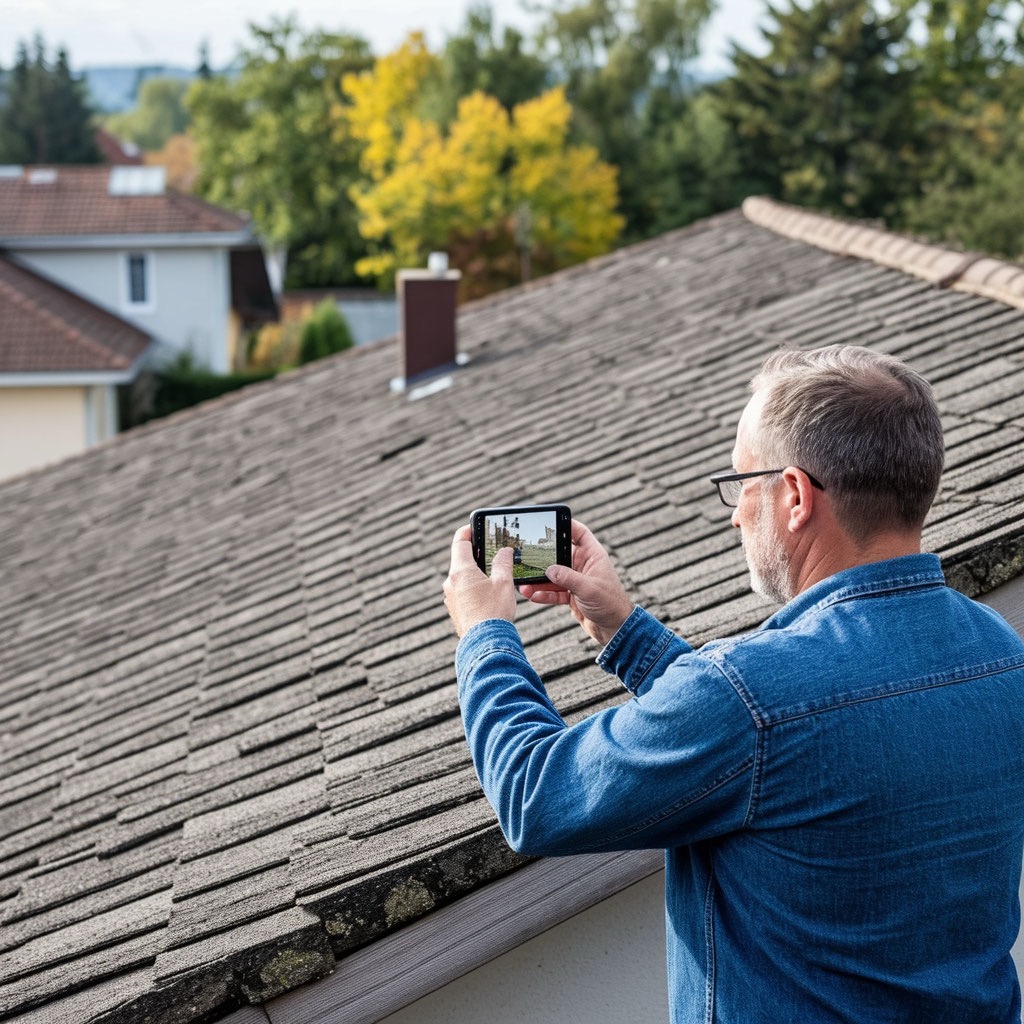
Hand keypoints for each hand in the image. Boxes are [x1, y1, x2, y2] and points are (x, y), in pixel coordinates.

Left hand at [444, 525, 517, 637]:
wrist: (485, 642)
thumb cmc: (494, 611)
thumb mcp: (504, 583)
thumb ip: (503, 563)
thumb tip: (504, 551)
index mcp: (461, 571)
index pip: (459, 542)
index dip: (467, 531)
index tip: (474, 527)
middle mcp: (451, 582)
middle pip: (460, 560)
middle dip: (475, 554)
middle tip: (489, 551)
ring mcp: (450, 597)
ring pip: (461, 578)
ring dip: (474, 573)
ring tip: (492, 574)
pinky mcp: (454, 610)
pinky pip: (461, 592)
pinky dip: (472, 588)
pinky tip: (486, 594)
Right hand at [520, 519, 632, 645]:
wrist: (614, 628)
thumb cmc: (610, 604)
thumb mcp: (588, 588)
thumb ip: (567, 577)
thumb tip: (548, 569)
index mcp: (593, 556)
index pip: (579, 533)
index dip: (566, 524)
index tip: (549, 520)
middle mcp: (583, 565)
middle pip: (560, 554)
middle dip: (543, 556)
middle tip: (527, 554)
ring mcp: (576, 580)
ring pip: (553, 575)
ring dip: (539, 579)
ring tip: (524, 583)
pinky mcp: (571, 594)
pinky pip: (553, 591)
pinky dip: (543, 593)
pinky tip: (532, 595)